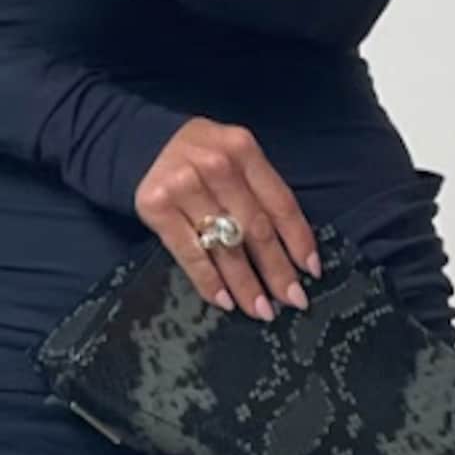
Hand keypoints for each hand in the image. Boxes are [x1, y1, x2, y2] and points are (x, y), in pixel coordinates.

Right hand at [132, 116, 322, 319]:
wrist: (143, 144)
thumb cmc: (201, 158)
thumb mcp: (236, 158)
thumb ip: (260, 191)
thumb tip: (291, 251)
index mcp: (243, 149)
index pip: (280, 203)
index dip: (298, 240)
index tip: (311, 272)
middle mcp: (216, 165)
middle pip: (255, 228)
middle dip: (277, 270)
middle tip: (292, 301)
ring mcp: (184, 186)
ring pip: (225, 246)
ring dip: (246, 284)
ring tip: (261, 310)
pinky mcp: (157, 207)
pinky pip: (191, 253)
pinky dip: (209, 281)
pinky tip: (225, 301)